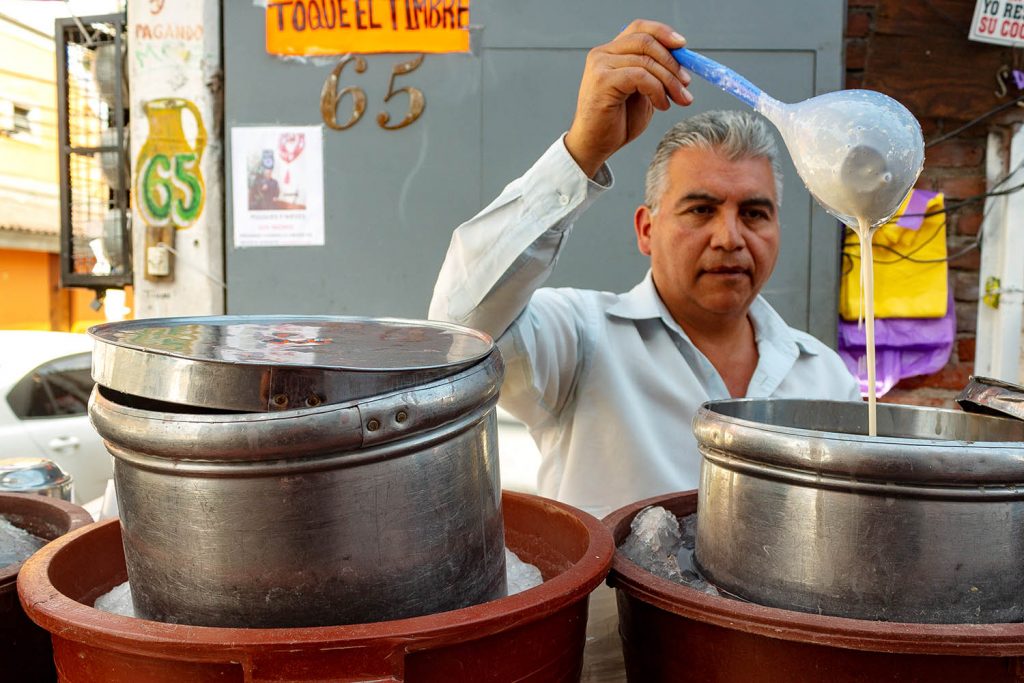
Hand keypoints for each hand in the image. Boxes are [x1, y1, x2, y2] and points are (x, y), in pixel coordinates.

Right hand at [564, 20, 692, 177]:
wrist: (595, 145)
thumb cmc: (617, 121)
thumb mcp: (643, 91)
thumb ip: (655, 72)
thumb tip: (682, 60)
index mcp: (611, 52)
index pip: (640, 28)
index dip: (664, 33)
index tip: (683, 46)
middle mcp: (602, 54)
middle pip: (647, 42)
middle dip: (673, 63)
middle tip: (686, 83)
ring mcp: (600, 66)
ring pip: (647, 61)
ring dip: (669, 82)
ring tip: (678, 99)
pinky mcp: (603, 81)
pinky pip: (641, 76)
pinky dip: (657, 90)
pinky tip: (661, 105)